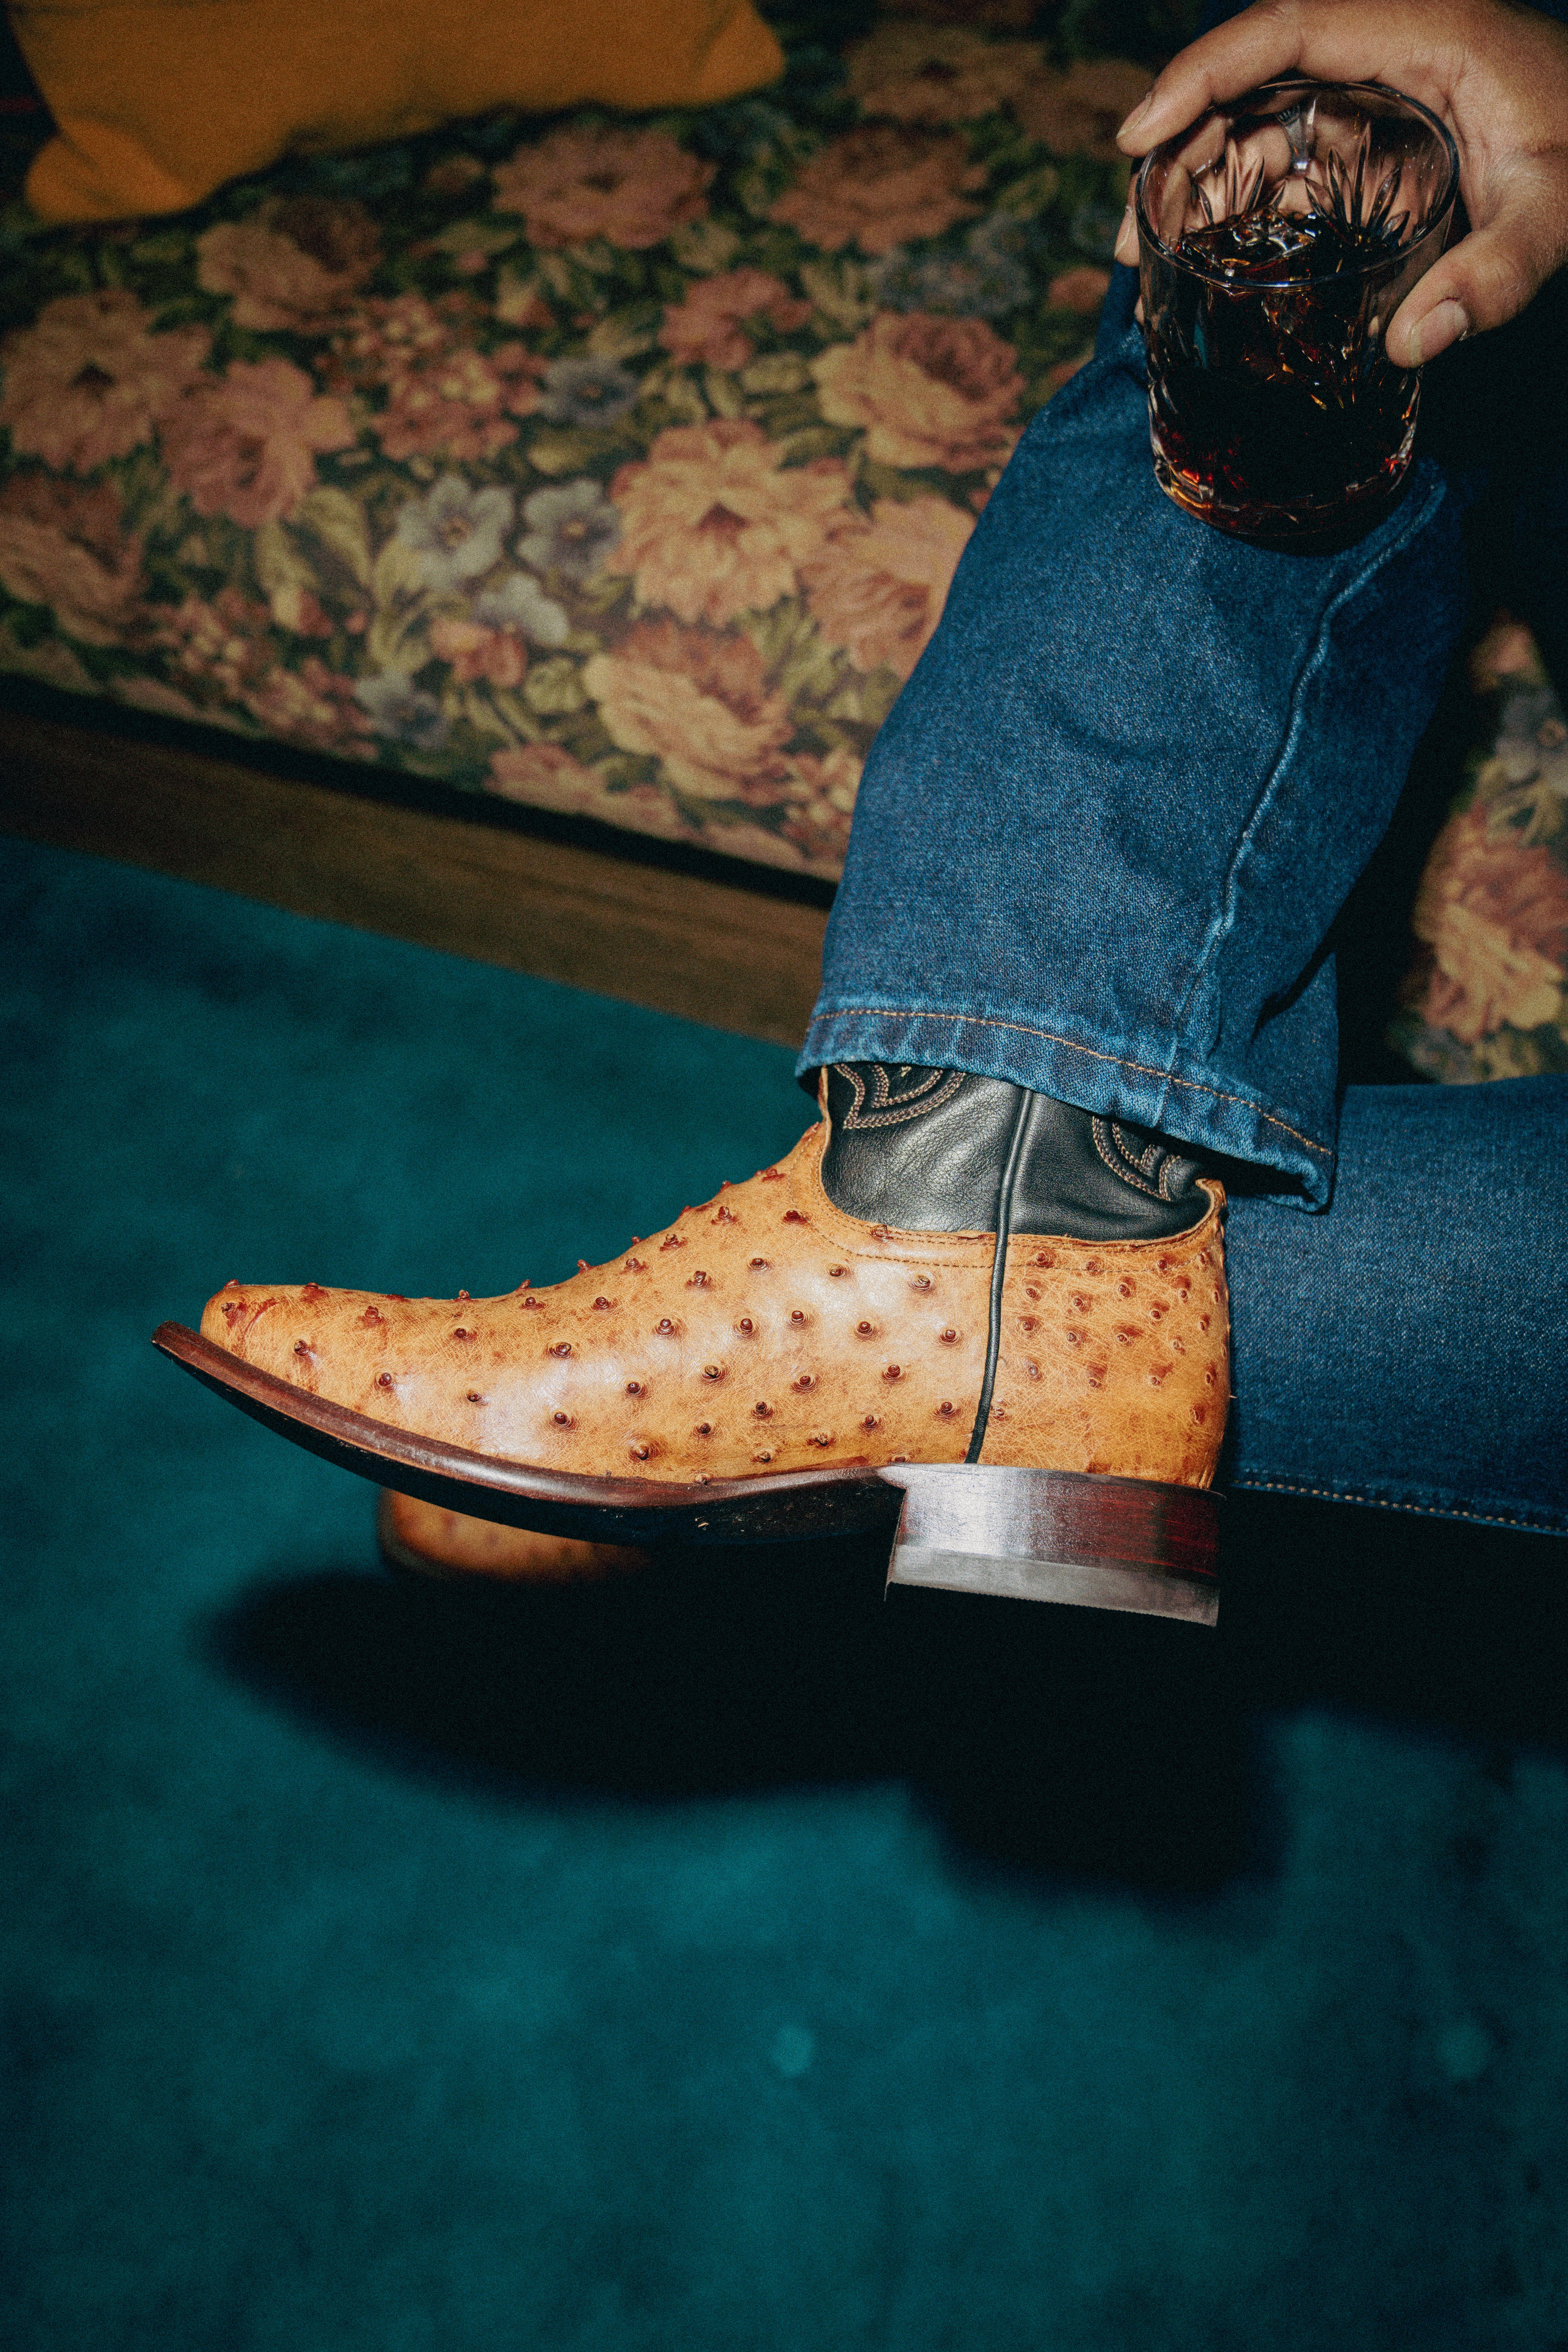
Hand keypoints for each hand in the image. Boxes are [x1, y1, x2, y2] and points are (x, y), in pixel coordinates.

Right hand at [1112, 0, 1567, 364]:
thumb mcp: (1559, 212)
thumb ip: (1497, 275)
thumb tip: (1410, 344)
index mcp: (1424, 31)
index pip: (1285, 28)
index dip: (1201, 75)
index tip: (1139, 137)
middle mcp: (1388, 47)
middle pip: (1253, 74)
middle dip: (1179, 145)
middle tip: (1134, 235)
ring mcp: (1378, 88)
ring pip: (1261, 114)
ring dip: (1200, 179)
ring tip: (1151, 255)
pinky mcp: (1378, 128)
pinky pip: (1293, 149)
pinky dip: (1244, 198)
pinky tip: (1214, 254)